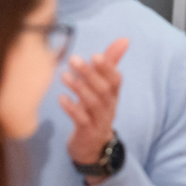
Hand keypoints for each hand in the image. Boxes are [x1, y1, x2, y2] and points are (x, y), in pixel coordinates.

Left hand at [59, 38, 128, 174]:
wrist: (93, 146)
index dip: (108, 68)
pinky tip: (61, 98)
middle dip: (90, 74)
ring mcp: (99, 120)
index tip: (95, 55)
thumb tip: (124, 39)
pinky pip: (82, 120)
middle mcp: (110, 107)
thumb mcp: (104, 87)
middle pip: (104, 89)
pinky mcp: (87, 132)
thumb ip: (111, 63)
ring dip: (79, 88)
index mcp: (114, 95)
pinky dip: (72, 108)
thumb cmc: (96, 110)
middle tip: (73, 59)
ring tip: (64, 76)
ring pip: (93, 103)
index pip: (116, 79)